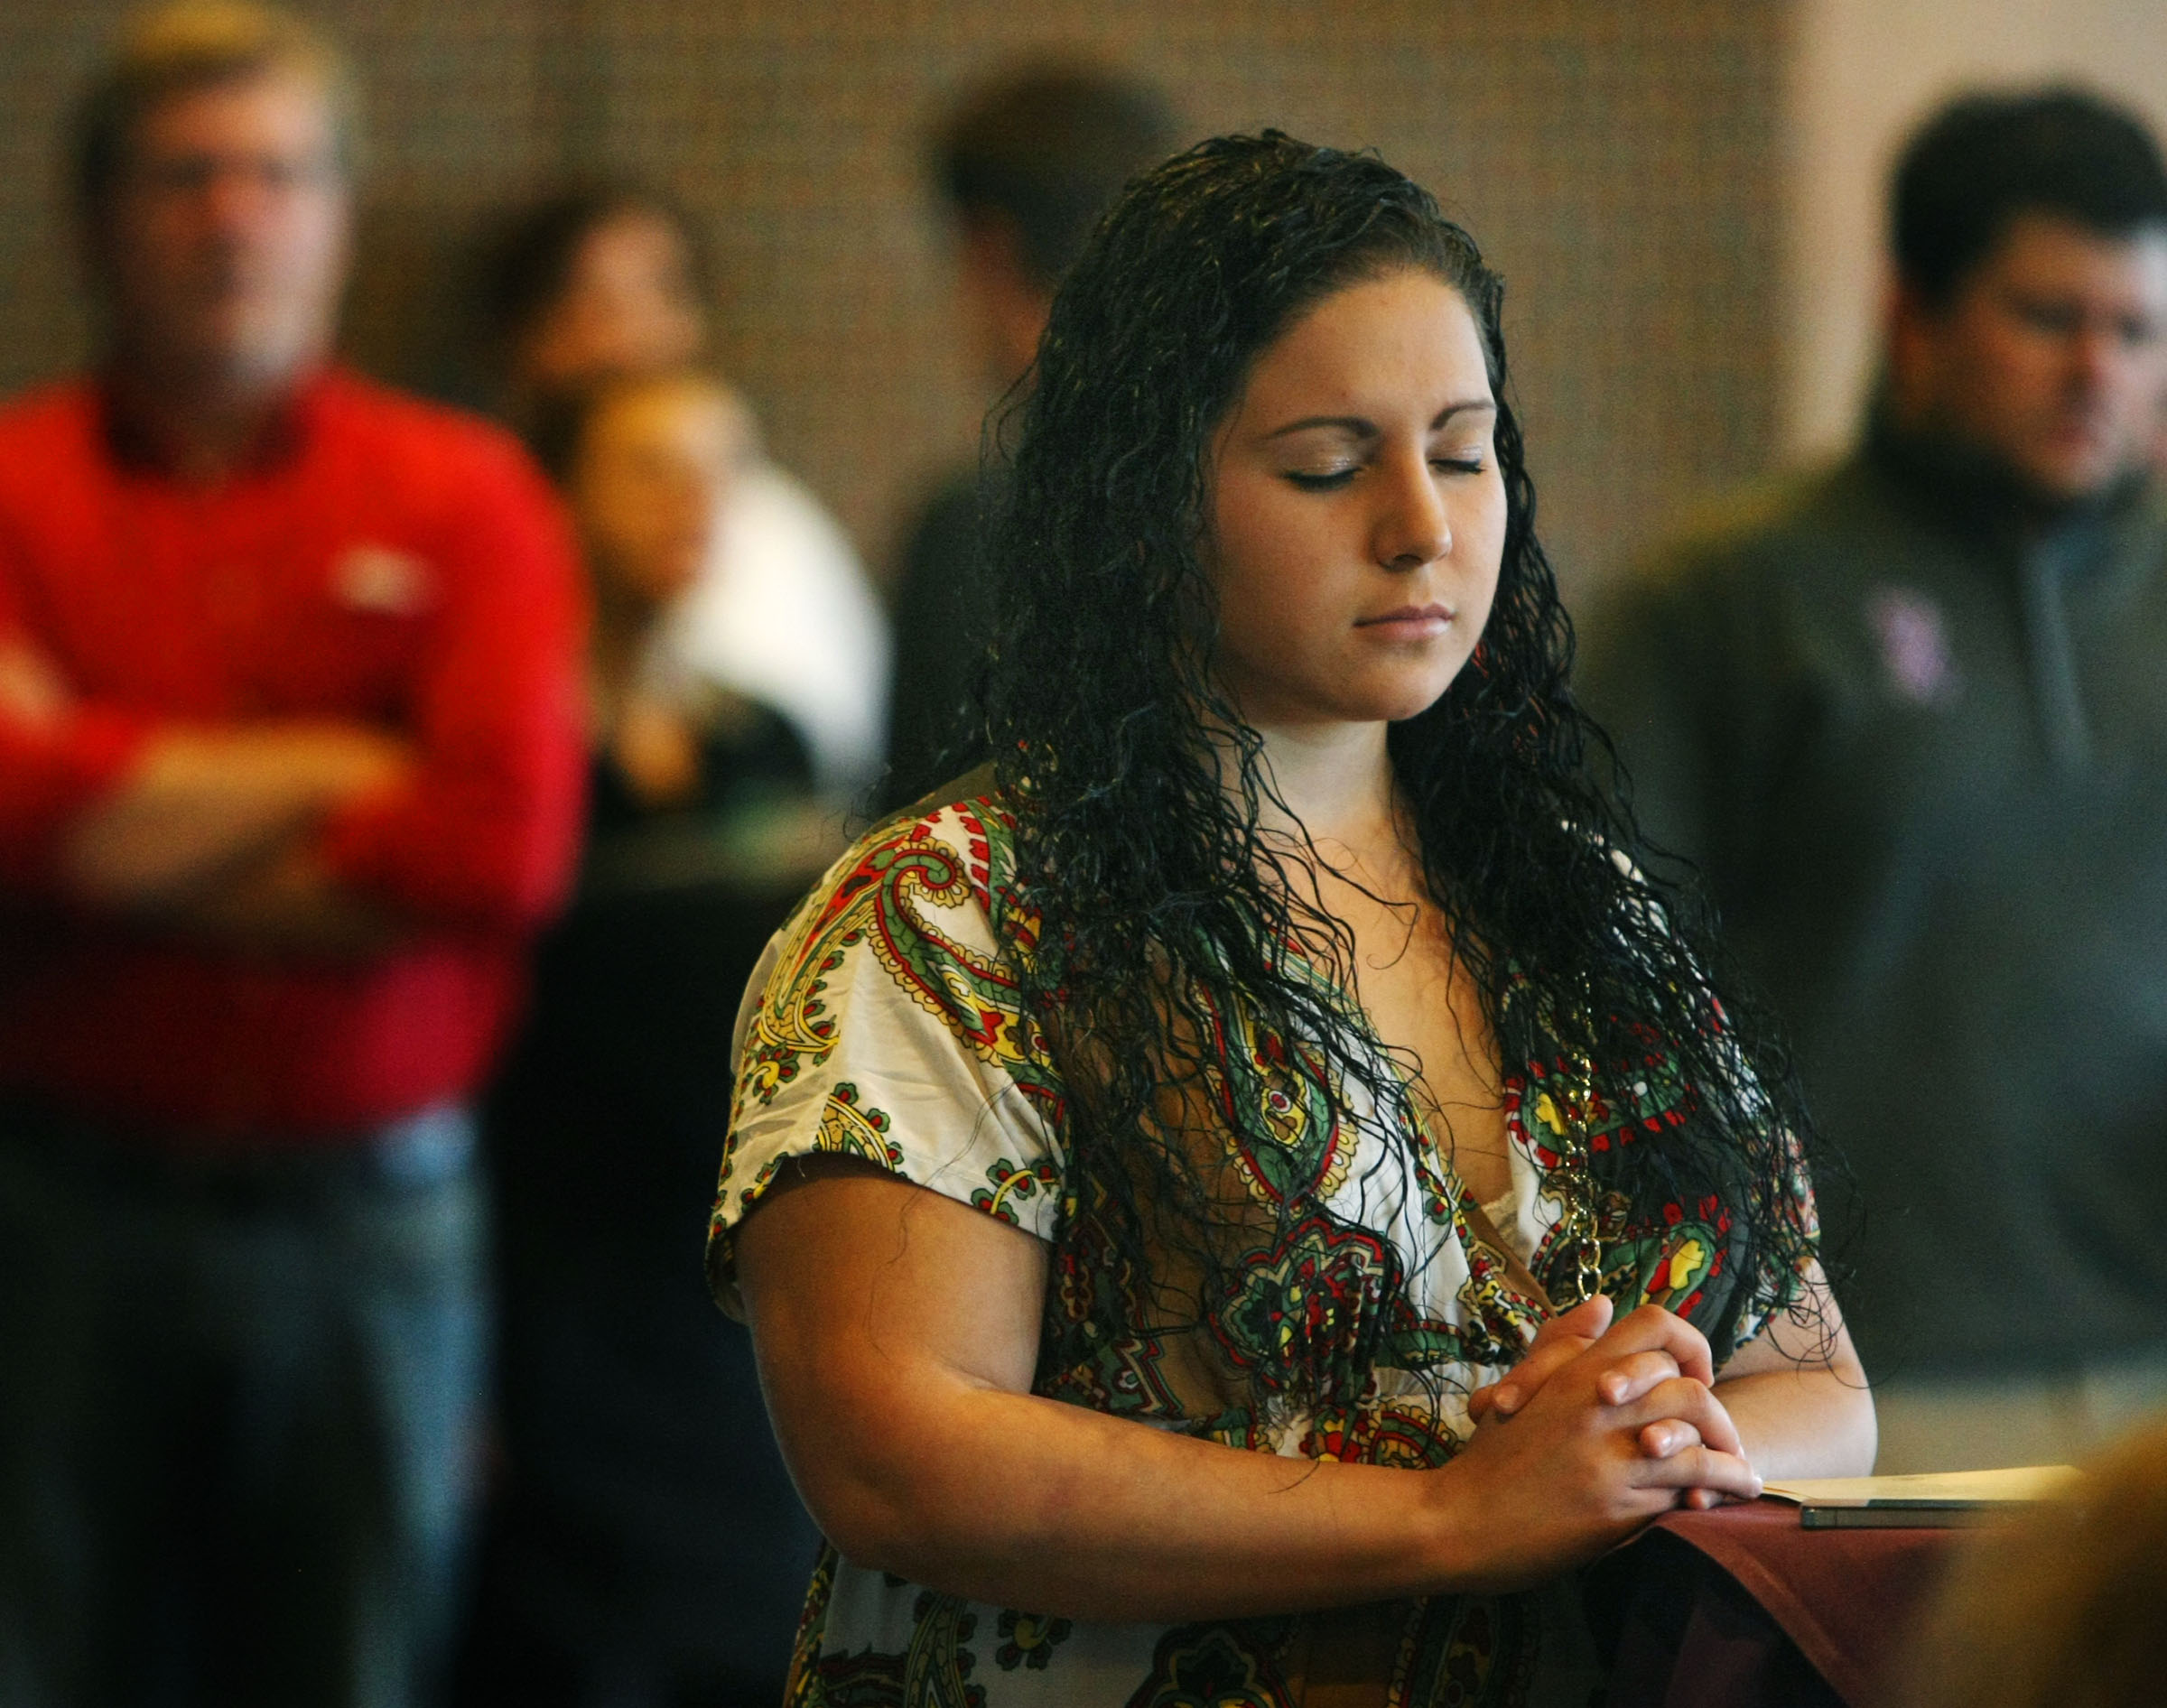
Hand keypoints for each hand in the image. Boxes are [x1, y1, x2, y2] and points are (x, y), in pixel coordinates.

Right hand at [1439, 1303, 1760, 1587]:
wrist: (1458, 1521)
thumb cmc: (1489, 1460)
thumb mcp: (1520, 1390)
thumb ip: (1561, 1345)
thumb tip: (1603, 1304)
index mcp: (1575, 1370)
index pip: (1654, 1326)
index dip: (1690, 1345)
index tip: (1697, 1375)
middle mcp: (1595, 1401)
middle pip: (1688, 1385)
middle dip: (1720, 1415)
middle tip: (1726, 1439)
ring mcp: (1607, 1450)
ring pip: (1697, 1432)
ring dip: (1731, 1452)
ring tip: (1742, 1471)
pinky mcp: (1617, 1499)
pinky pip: (1690, 1478)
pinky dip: (1724, 1482)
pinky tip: (1736, 1492)